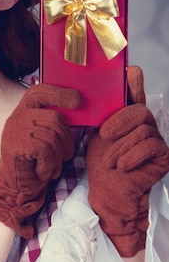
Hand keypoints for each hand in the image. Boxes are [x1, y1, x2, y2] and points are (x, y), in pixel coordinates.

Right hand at [0, 84, 79, 237]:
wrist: (14, 186)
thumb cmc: (33, 161)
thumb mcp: (42, 137)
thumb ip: (52, 123)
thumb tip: (79, 108)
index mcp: (23, 111)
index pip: (38, 92)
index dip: (59, 93)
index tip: (78, 100)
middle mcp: (17, 117)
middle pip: (55, 119)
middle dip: (67, 139)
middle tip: (65, 155)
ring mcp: (15, 131)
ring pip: (52, 136)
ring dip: (57, 157)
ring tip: (50, 166)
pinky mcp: (15, 146)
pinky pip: (45, 151)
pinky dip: (49, 165)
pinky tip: (41, 171)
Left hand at [87, 66, 168, 255]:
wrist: (108, 191)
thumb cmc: (102, 163)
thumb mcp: (99, 135)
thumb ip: (106, 114)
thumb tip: (100, 91)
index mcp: (129, 117)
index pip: (136, 94)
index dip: (135, 82)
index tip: (131, 70)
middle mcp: (146, 125)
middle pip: (139, 111)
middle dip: (120, 122)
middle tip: (105, 135)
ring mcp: (158, 139)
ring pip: (142, 130)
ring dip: (121, 147)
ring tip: (110, 161)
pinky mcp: (165, 155)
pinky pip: (149, 145)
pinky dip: (132, 156)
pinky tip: (123, 166)